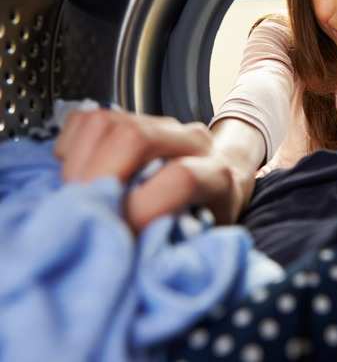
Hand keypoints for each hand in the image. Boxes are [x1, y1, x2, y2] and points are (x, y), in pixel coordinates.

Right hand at [54, 109, 254, 232]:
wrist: (218, 182)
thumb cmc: (207, 220)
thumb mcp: (205, 242)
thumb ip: (178, 248)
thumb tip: (138, 265)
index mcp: (217, 175)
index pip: (181, 178)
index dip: (145, 207)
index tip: (121, 237)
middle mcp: (190, 141)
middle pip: (135, 138)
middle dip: (99, 177)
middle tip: (83, 215)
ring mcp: (159, 124)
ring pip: (107, 124)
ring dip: (79, 164)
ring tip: (77, 199)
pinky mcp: (132, 117)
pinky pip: (87, 120)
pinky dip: (72, 149)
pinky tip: (78, 176)